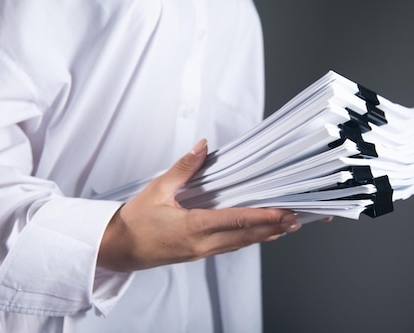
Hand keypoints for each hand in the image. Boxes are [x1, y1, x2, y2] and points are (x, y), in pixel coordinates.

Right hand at [97, 139, 300, 271]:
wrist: (116, 250)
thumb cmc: (134, 221)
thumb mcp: (156, 190)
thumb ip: (183, 168)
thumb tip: (202, 146)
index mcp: (192, 228)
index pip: (237, 221)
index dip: (264, 217)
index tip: (284, 212)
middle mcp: (201, 244)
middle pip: (246, 236)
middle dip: (273, 227)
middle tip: (297, 218)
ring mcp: (201, 252)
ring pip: (240, 244)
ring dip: (265, 235)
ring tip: (287, 226)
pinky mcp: (198, 254)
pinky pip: (230, 247)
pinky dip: (248, 240)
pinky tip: (259, 235)